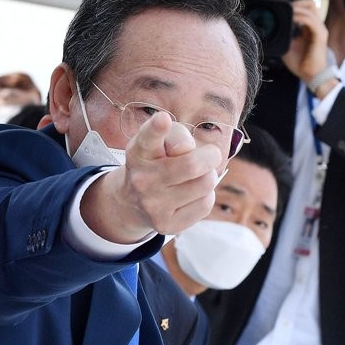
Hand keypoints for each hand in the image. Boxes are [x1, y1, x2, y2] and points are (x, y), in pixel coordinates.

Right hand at [82, 113, 222, 241]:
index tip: (163, 119)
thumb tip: (186, 149)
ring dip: (208, 176)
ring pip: (205, 184)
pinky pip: (205, 205)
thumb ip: (177, 134)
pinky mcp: (166, 225)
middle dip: (210, 156)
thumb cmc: (158, 160)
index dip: (157, 128)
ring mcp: (152, 205)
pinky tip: (191, 194)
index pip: (148, 138)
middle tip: (209, 155)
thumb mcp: (162, 140)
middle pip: (192, 164)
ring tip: (195, 177)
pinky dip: (205, 196)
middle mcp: (142, 179)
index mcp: (139, 152)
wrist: (134, 201)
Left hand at [281, 0, 329, 83]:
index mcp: (309, 27)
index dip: (290, 2)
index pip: (303, 8)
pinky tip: (291, 19)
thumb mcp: (287, 45)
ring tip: (285, 12)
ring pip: (311, 8)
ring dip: (296, 8)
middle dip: (295, 2)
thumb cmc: (300, 63)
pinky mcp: (321, 35)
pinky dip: (300, 18)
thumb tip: (268, 28)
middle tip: (281, 6)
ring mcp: (320, 29)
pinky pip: (311, 21)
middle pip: (309, 3)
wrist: (310, 75)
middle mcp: (316, 25)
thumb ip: (282, 35)